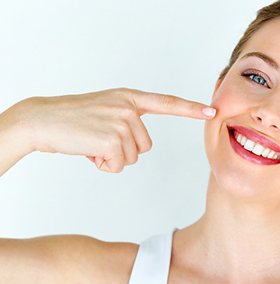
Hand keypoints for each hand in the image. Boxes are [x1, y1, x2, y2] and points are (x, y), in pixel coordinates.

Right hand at [10, 87, 215, 172]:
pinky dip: (104, 165)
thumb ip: (128, 119)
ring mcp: (121, 122)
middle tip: (99, 139)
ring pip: (133, 157)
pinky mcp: (112, 139)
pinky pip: (119, 165)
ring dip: (113, 158)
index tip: (212, 111)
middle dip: (124, 150)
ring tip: (92, 143)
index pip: (166, 102)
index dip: (190, 108)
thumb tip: (140, 145)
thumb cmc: (73, 119)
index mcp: (129, 98)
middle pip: (146, 146)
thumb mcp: (106, 110)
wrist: (43, 120)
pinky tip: (89, 151)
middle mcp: (128, 108)